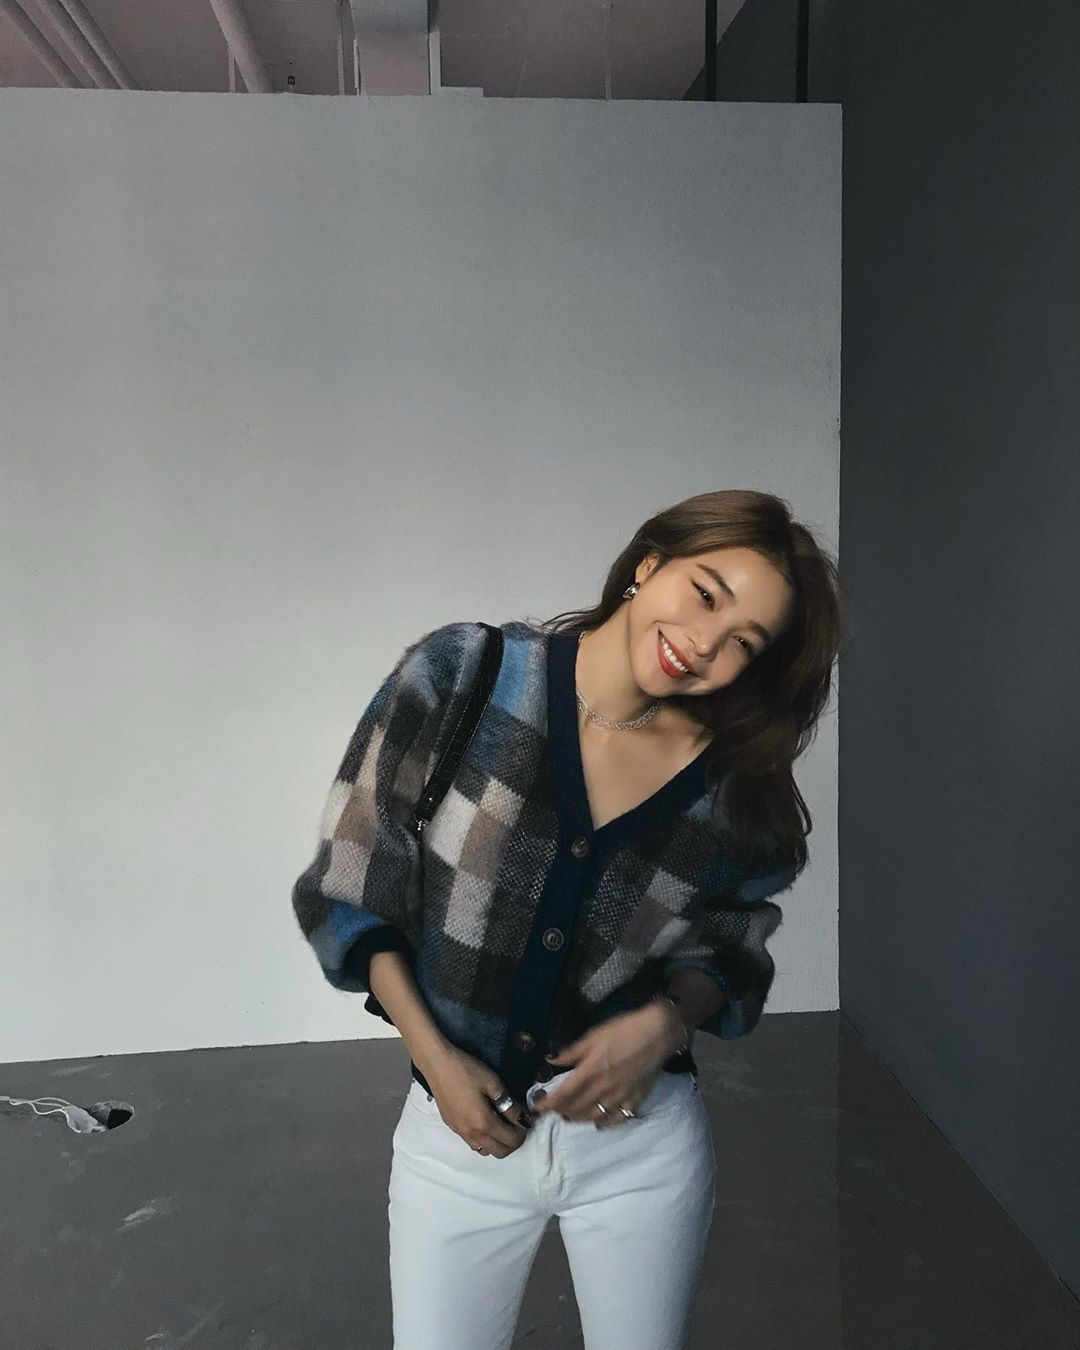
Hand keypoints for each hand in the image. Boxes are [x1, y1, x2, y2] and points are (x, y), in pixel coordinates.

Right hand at [423, 1044, 533, 1158]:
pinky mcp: (452, 1127)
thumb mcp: (493, 1083)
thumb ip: (509, 1104)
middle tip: (517, 1124)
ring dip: (497, 1143)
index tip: (526, 1118)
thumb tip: (522, 1118)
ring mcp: (459, 1132)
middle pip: (499, 1152)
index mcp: (483, 1123)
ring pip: (485, 1151)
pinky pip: (472, 1143)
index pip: (511, 1140)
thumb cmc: (466, 1070)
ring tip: (501, 1123)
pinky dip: (484, 1139)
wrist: (437, 1064)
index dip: (523, 1132)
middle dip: (513, 1142)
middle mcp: (471, 1134)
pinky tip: (485, 1121)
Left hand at [530, 1001, 682, 1127]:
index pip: (564, 1093)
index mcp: (592, 1069)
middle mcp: (604, 1088)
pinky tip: (596, 1119)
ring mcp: (620, 1097)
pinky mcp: (634, 1101)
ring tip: (568, 1114)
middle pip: (576, 1108)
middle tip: (552, 1107)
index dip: (548, 1102)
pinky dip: (603, 1122)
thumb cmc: (624, 1029)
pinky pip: (616, 1119)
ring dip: (577, 1118)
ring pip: (593, 1117)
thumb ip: (572, 1051)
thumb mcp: (594, 1035)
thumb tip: (551, 1060)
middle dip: (559, 1111)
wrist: (658, 1033)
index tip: (537, 1106)